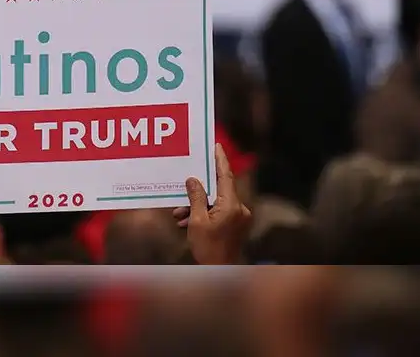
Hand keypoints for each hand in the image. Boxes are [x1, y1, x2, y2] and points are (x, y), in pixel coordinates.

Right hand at [172, 143, 251, 264]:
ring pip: (217, 203)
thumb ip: (195, 198)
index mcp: (231, 205)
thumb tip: (193, 180)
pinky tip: (188, 222)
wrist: (220, 273)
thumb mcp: (196, 221)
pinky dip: (205, 214)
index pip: (226, 176)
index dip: (220, 160)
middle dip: (199, 191)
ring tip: (180, 214)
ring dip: (198, 206)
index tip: (217, 146)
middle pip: (218, 190)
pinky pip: (219, 212)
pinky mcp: (237, 225)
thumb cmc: (209, 249)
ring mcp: (240, 218)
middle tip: (185, 185)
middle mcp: (239, 209)